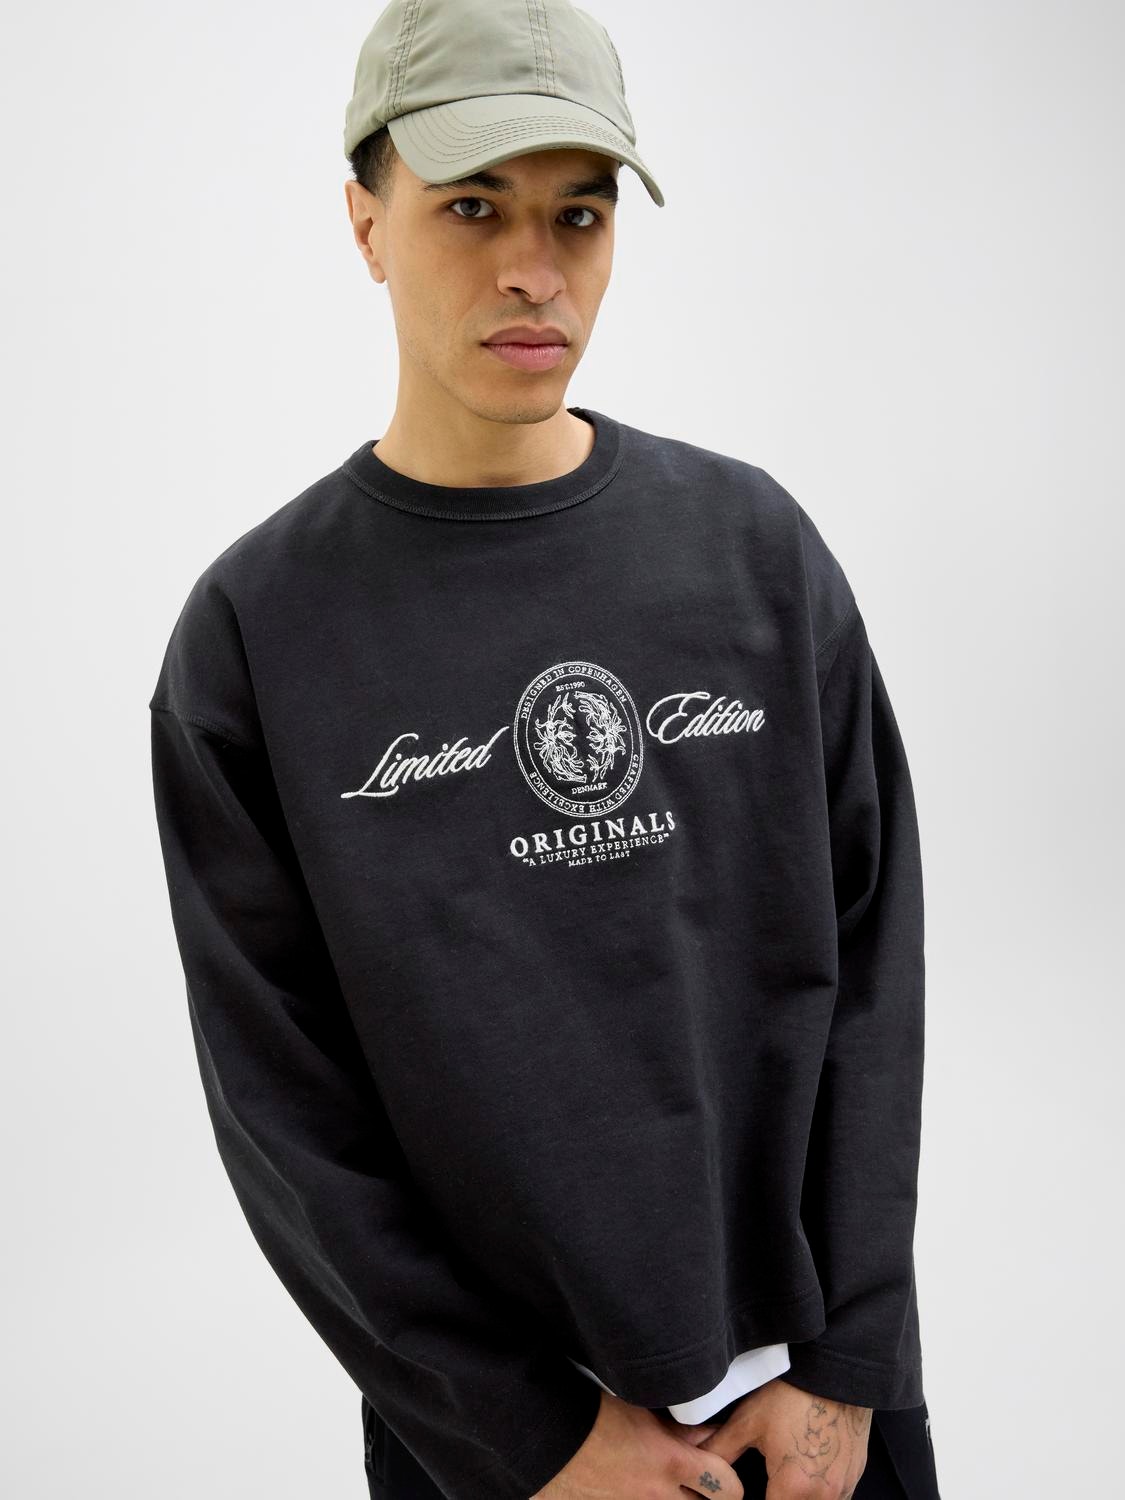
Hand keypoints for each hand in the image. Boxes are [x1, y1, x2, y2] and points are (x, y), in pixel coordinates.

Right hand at [531, 1387, 744, 1497]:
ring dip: (680, 1498)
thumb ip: (678, 1426)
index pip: (728, 1487)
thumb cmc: (591, 1413)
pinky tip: (641, 1484)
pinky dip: (651, 1498)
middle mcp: (658, 1496)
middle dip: (712, 1496)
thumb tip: (706, 1431)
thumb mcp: (640, 1408)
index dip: (731, 1478)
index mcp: (671, 1462)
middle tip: (706, 1480)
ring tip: (671, 1480)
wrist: (547, 1438)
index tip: (724, 1466)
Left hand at [689, 1377, 872, 1498]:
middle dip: (777, 1499)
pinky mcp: (856, 1476)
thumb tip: (698, 1464)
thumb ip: (720, 1449)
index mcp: (793, 1487)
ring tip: (784, 1477)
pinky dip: (818, 1494)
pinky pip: (836, 1499)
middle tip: (767, 1485)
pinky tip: (807, 1472)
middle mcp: (823, 1496)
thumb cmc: (793, 1393)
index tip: (747, 1495)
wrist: (836, 1371)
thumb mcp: (748, 1420)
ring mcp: (844, 1488)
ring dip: (798, 1499)